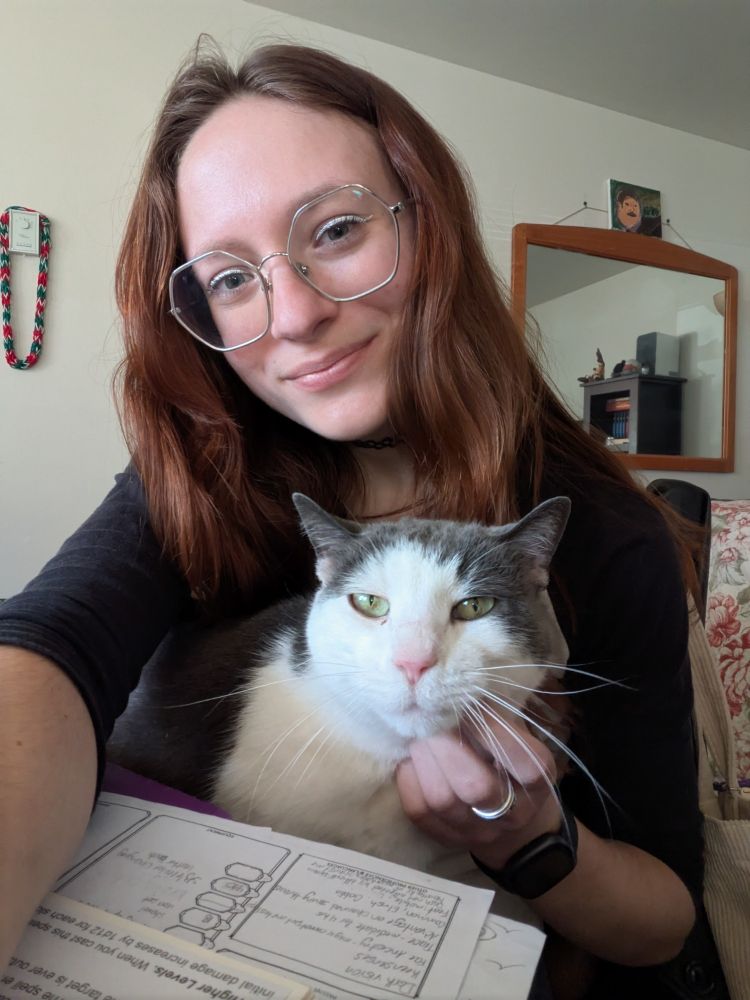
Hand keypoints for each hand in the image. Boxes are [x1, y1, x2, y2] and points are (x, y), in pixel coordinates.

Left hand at [395, 714, 563, 870]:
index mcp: (538, 782)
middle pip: (476, 786)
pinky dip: (409, 779)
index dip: (492, 731)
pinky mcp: (448, 839)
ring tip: (417, 734)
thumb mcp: (518, 737)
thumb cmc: (511, 762)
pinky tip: (411, 759)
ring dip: (424, 759)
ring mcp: (478, 831)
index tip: (466, 704)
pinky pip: (420, 812)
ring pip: (443, 800)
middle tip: (429, 717)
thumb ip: (496, 716)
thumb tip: (456, 687)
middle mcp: (511, 813)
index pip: (523, 763)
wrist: (511, 821)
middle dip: (447, 745)